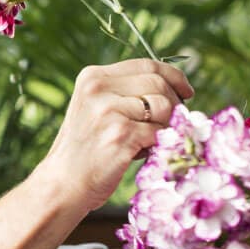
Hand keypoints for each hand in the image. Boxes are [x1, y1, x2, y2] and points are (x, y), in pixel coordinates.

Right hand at [40, 59, 193, 213]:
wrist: (62, 184)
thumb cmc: (84, 151)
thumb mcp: (95, 110)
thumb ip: (125, 94)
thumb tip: (176, 89)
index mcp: (92, 77)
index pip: (146, 64)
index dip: (173, 76)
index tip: (187, 91)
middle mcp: (98, 88)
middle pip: (158, 83)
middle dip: (175, 103)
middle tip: (173, 122)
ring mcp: (109, 111)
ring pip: (164, 106)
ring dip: (167, 125)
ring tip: (148, 140)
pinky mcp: (121, 135)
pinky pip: (160, 132)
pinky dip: (159, 144)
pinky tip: (143, 153)